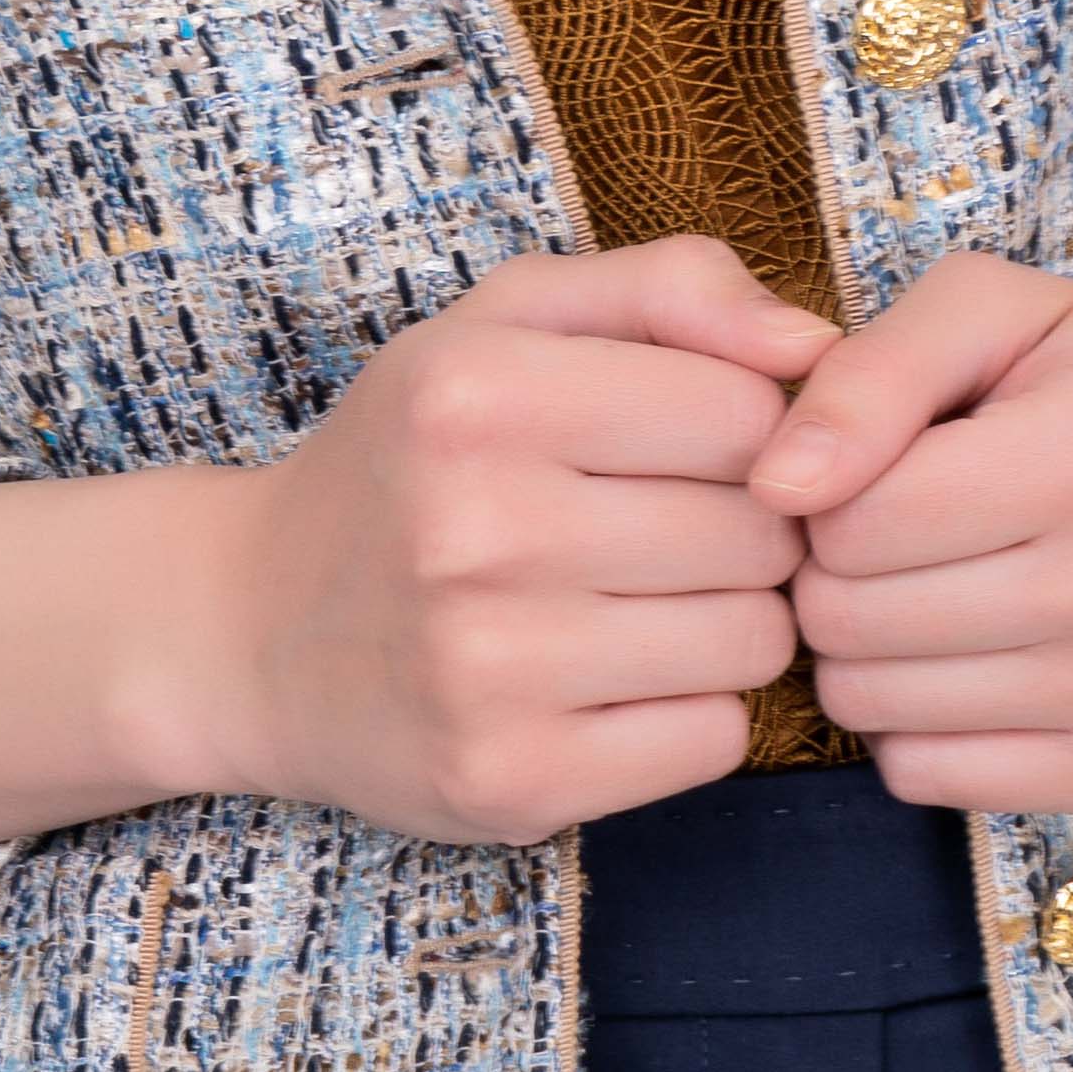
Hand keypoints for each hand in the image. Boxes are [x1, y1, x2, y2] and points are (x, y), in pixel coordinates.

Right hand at [205, 236, 837, 841]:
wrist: (254, 629)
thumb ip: (672, 287)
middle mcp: (476, 528)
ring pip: (757, 640)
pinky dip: (693, 712)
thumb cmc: (415, 454)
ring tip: (645, 602)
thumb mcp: (509, 320)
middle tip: (668, 530)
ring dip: (730, 621)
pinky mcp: (514, 784)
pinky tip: (617, 681)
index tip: (694, 443)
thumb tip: (819, 345)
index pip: (747, 409)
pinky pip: (716, 742)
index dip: (752, 427)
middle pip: (762, 531)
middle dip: (747, 527)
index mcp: (480, 393)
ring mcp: (490, 669)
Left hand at [754, 221, 1072, 812]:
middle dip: (834, 570)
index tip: (873, 464)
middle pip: (854, 622)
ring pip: (879, 709)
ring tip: (924, 582)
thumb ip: (872, 373)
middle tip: (887, 528)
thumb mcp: (995, 311)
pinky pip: (930, 779)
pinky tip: (963, 652)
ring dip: (864, 649)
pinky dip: (913, 721)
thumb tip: (774, 485)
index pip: (854, 520)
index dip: (824, 487)